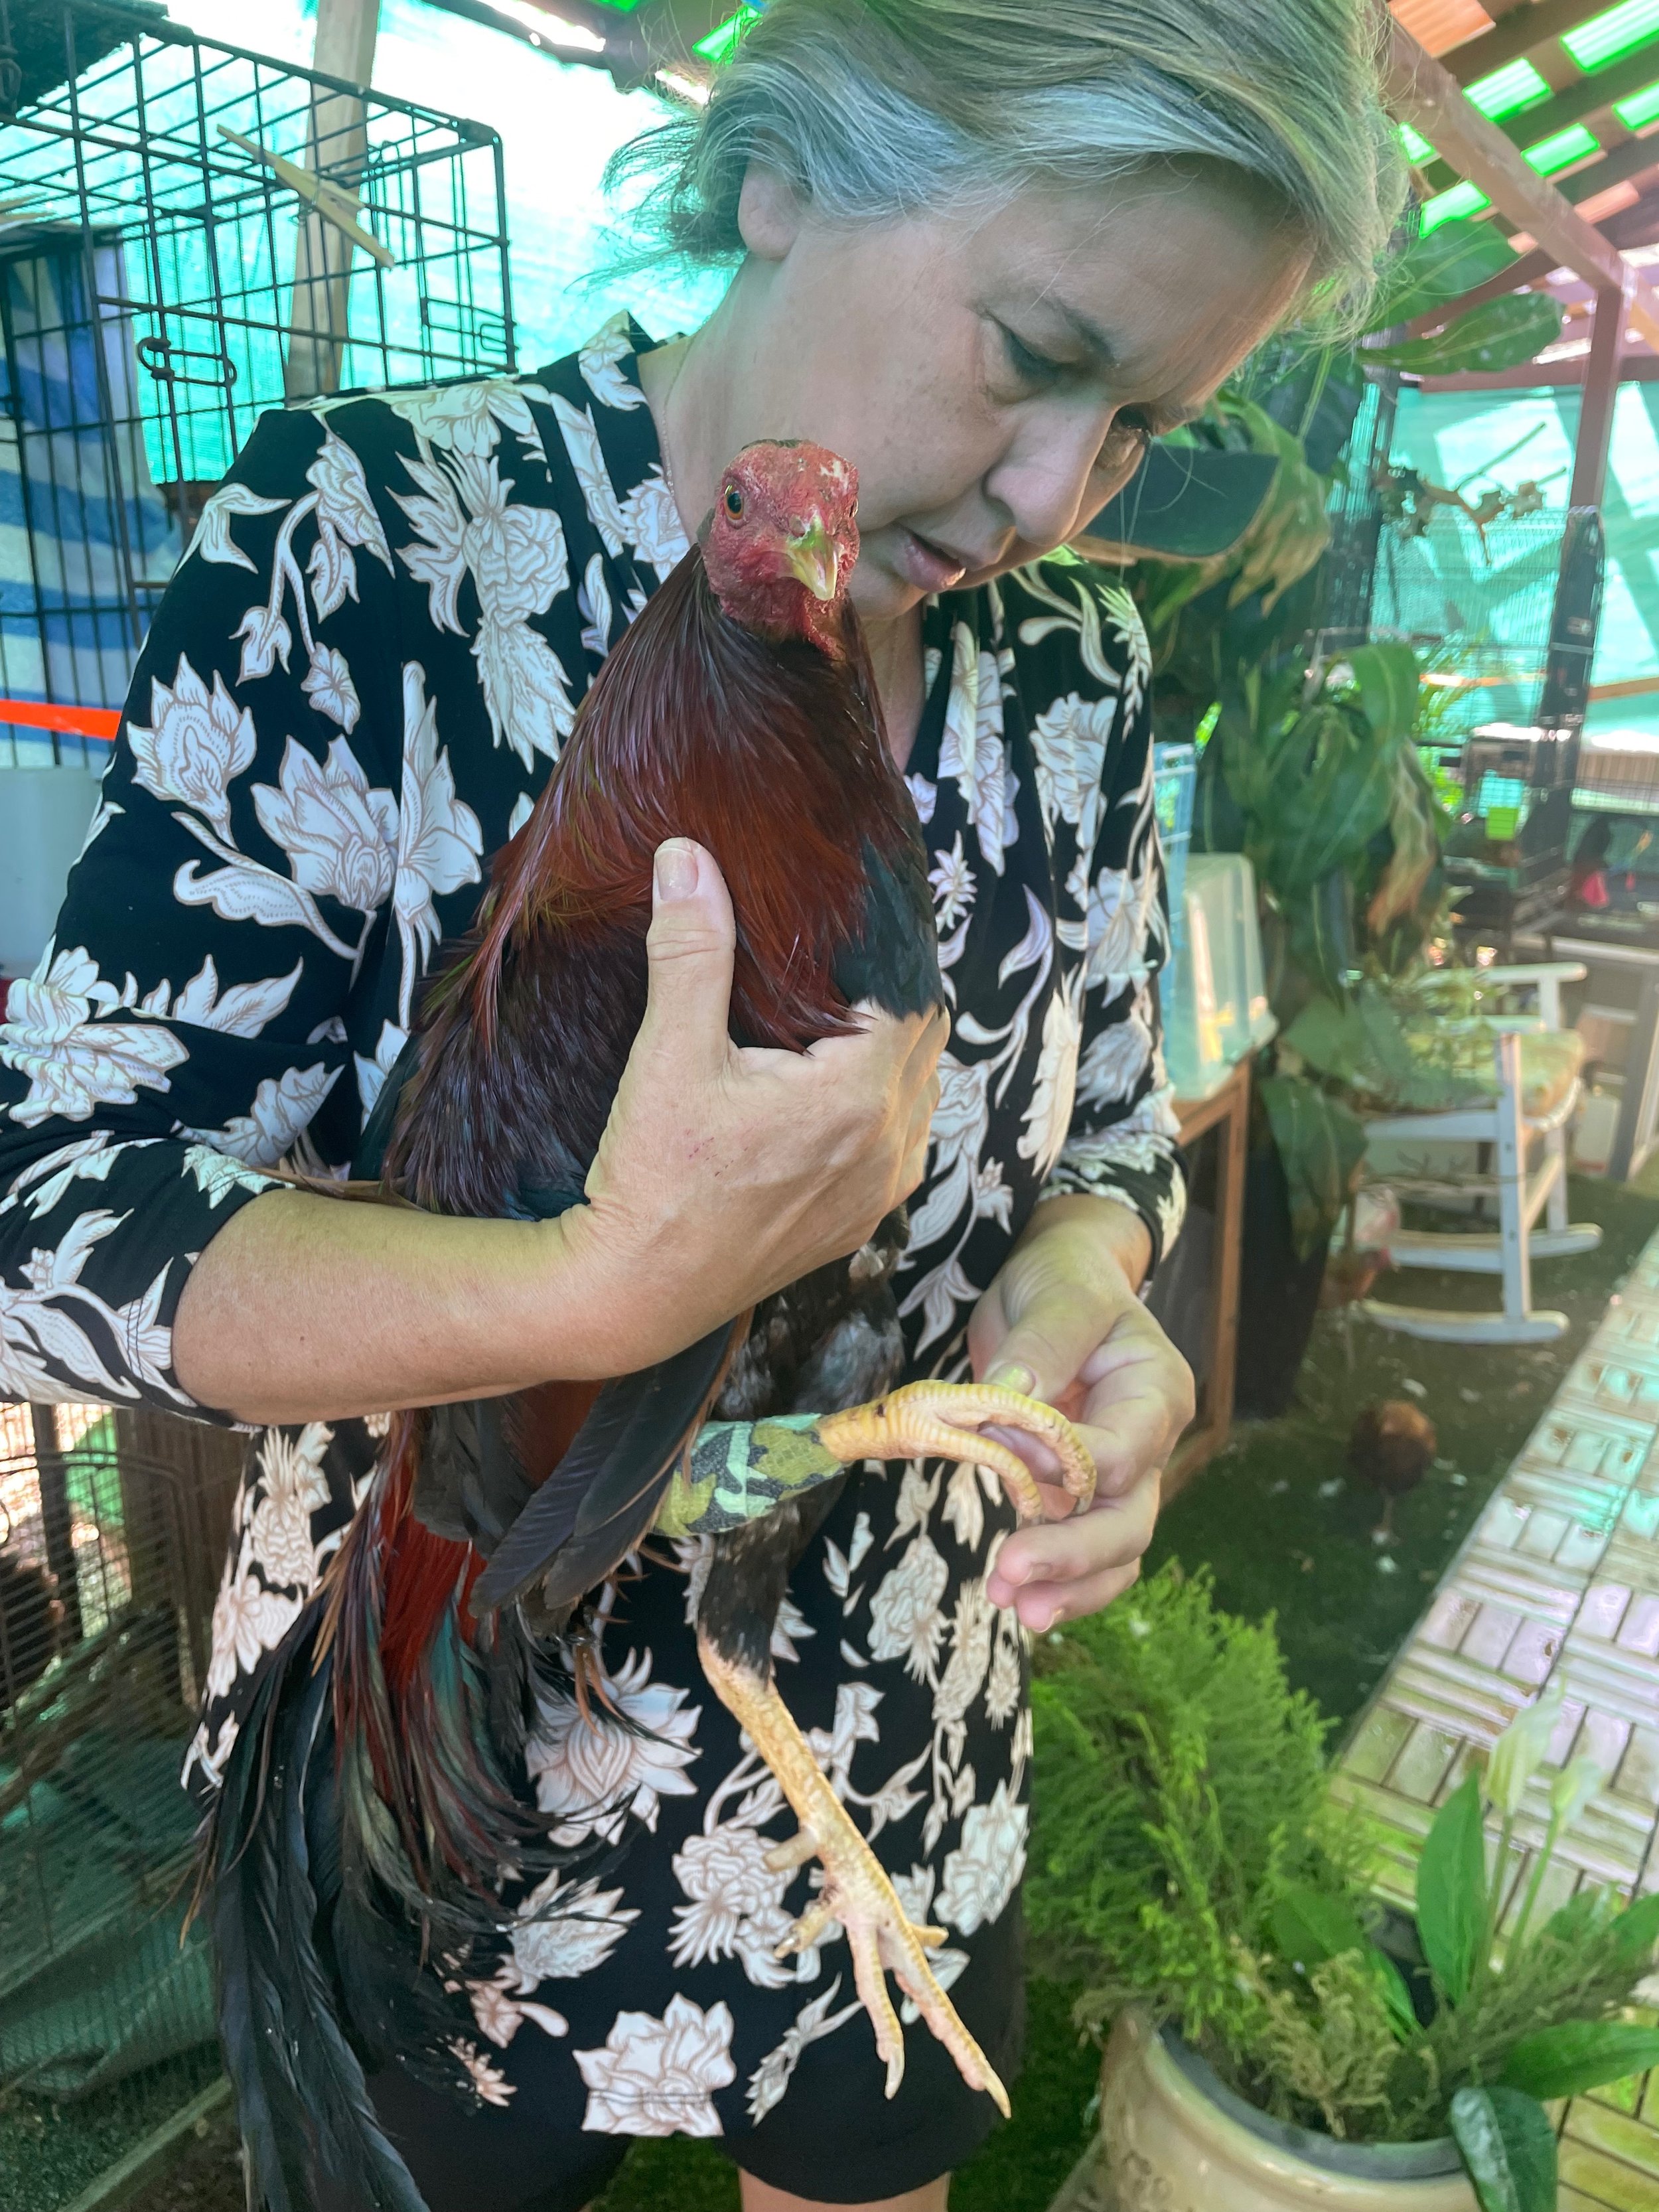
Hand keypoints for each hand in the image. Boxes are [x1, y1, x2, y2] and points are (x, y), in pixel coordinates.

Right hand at [564, 839, 947, 1371]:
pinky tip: (819, 1100)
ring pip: (917, 1096)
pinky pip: (896, 1147)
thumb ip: (691, 950)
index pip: (912, 996)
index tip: (840, 937)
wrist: (637, 1290)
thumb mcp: (670, 1054)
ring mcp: (879, 1191)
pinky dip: (874, 1113)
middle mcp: (889, 1145)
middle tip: (827, 976)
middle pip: (925, 1041)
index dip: (883, 960)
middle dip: (886, 1003)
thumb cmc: (654, 1176)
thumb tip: (688, 857)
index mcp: (859, 1094)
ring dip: (886, 1060)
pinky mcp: (859, 1223)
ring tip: (823, 1034)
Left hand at [968, 1199, 1193, 1631]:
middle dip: (1074, 1555)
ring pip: (1114, 1549)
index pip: (1124, 1451)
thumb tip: (1010, 1400)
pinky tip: (1021, 1601)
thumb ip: (1043, 1344)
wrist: (1056, 1281)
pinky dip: (1057, 1579)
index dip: (1067, 1466)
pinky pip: (1083, 1548)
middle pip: (1129, 1519)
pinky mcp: (1081, 1490)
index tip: (1007, 1452)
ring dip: (1069, 1585)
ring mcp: (1119, 1473)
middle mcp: (1148, 1440)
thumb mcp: (1059, 1292)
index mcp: (1155, 1390)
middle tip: (1013, 1577)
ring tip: (1019, 1610)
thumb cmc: (1065, 1280)